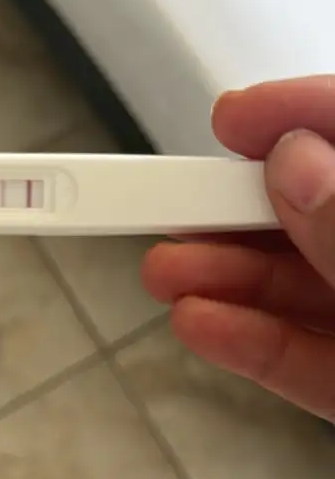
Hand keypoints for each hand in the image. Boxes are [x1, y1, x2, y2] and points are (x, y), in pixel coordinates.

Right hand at [142, 76, 334, 419]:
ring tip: (161, 273)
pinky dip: (252, 345)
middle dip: (238, 210)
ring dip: (227, 278)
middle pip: (318, 212)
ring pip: (307, 288)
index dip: (298, 117)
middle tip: (168, 205)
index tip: (231, 121)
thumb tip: (295, 164)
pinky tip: (197, 324)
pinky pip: (312, 361)